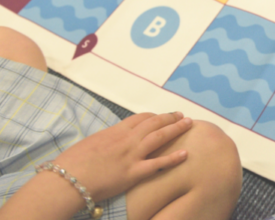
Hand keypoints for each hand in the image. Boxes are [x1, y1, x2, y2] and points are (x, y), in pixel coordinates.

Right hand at [53, 112, 191, 202]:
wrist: (65, 180)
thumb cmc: (70, 164)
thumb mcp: (89, 144)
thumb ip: (104, 140)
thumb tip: (110, 141)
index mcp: (114, 131)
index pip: (140, 118)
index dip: (154, 116)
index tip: (161, 116)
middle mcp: (126, 140)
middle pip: (154, 123)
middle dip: (169, 118)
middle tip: (181, 115)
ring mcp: (132, 155)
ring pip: (160, 137)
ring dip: (176, 129)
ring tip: (189, 124)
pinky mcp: (133, 173)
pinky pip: (158, 164)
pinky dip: (173, 158)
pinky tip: (186, 154)